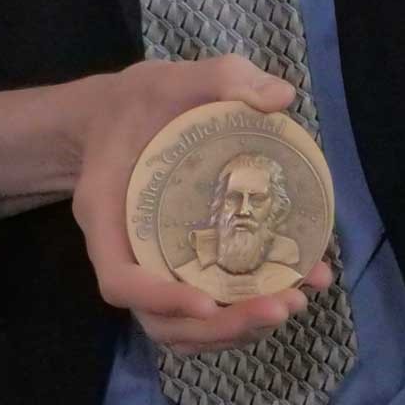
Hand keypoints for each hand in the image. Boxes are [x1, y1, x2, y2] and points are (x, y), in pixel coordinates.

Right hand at [68, 55, 336, 355]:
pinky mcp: (182, 266)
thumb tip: (281, 97)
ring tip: (299, 300)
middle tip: (284, 305)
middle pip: (160, 321)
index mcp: (106, 214)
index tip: (207, 303)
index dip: (160, 300)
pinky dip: (246, 309)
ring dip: (240, 328)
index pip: (119, 280)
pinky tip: (298, 285)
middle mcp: (125, 253)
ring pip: (186, 327)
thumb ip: (222, 77)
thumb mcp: (175, 76)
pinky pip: (208, 307)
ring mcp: (153, 266)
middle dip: (222, 326)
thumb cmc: (143, 100)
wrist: (121, 116)